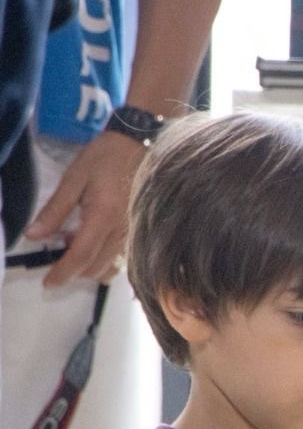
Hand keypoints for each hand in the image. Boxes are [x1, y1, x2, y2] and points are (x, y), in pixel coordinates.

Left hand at [26, 131, 148, 286]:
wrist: (143, 146)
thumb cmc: (106, 157)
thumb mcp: (73, 179)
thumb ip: (54, 210)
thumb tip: (34, 236)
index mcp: (103, 217)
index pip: (80, 256)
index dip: (62, 272)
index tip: (47, 282)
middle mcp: (123, 232)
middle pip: (96, 267)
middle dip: (73, 269)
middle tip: (57, 250)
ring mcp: (135, 234)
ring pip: (110, 265)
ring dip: (88, 263)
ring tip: (74, 240)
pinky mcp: (140, 232)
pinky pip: (121, 257)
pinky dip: (102, 257)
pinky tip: (92, 237)